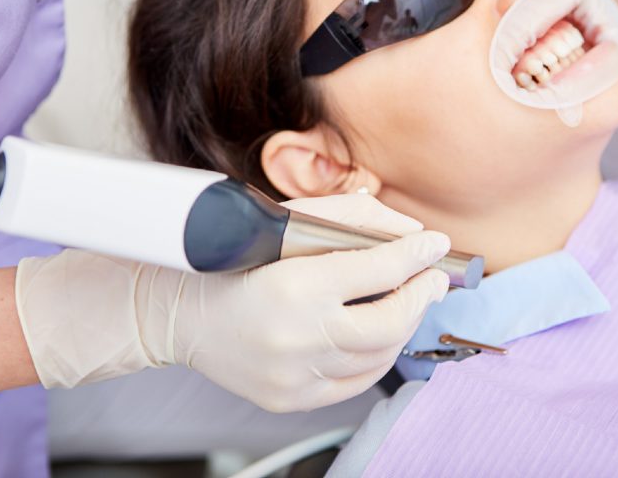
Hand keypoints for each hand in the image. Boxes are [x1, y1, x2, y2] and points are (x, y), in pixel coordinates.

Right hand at [15, 195, 449, 411]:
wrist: (182, 314)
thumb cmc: (233, 260)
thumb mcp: (286, 222)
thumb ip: (349, 218)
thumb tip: (406, 230)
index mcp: (292, 286)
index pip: (378, 269)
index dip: (416, 255)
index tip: (435, 244)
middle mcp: (295, 336)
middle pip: (389, 322)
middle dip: (421, 295)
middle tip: (433, 277)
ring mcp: (294, 375)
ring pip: (379, 356)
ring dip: (403, 325)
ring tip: (408, 301)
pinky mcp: (291, 399)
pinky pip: (356, 382)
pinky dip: (378, 355)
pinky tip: (380, 333)